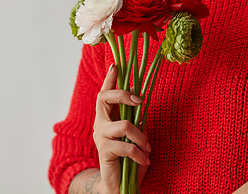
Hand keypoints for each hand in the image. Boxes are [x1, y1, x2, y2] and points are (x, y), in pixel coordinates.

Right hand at [93, 64, 150, 193]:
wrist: (119, 184)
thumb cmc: (128, 158)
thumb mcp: (134, 136)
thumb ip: (134, 121)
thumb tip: (141, 107)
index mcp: (107, 117)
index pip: (105, 93)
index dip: (110, 79)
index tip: (116, 65)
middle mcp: (100, 123)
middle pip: (104, 97)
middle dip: (123, 94)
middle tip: (140, 101)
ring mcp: (100, 136)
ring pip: (125, 125)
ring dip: (142, 137)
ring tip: (147, 149)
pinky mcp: (104, 150)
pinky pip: (127, 146)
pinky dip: (141, 154)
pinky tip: (145, 161)